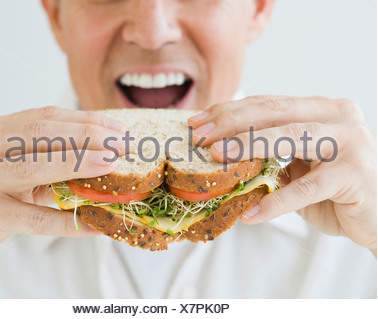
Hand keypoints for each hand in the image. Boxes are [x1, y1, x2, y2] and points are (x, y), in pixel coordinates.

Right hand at [0, 106, 125, 296]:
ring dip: (81, 164)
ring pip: (38, 167)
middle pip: (43, 133)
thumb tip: (97, 162)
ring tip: (112, 166)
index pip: (44, 117)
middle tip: (121, 143)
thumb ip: (43, 164)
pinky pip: (35, 216)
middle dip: (89, 135)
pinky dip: (68, 220)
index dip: (85, 120)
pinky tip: (94, 222)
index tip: (115, 127)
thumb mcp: (8, 174)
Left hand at [189, 96, 376, 255]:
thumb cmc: (336, 190)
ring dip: (249, 145)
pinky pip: (307, 188)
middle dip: (231, 122)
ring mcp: (350, 142)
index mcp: (321, 109)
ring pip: (291, 136)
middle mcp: (337, 117)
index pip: (268, 103)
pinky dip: (276, 201)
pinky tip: (251, 213)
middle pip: (275, 112)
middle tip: (199, 136)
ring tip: (217, 158)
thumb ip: (272, 156)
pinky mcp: (355, 174)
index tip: (197, 122)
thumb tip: (221, 155)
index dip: (229, 111)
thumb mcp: (300, 167)